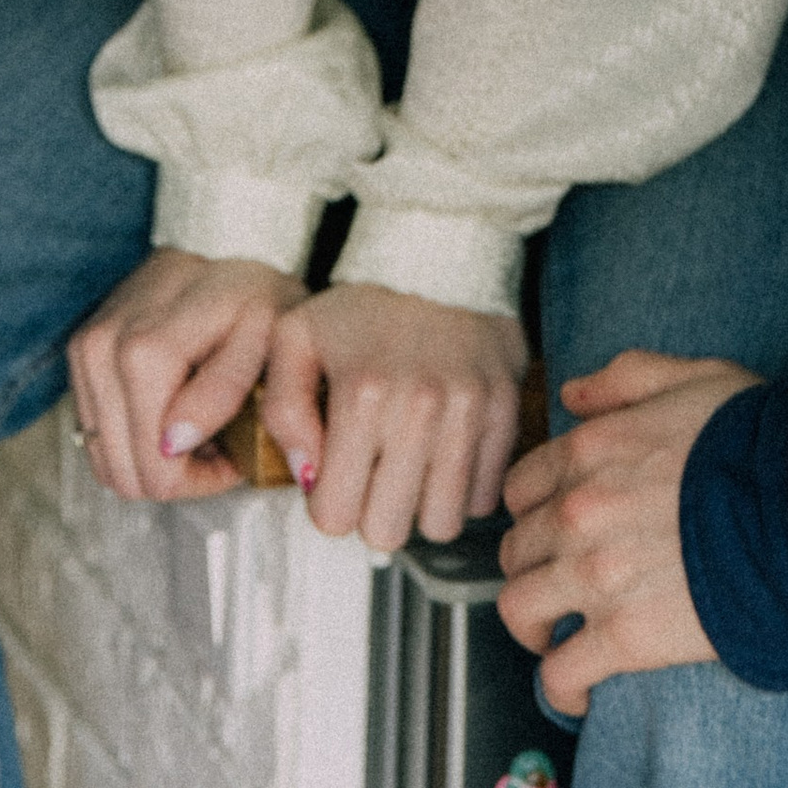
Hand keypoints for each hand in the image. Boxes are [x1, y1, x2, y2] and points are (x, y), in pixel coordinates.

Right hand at [67, 247, 303, 501]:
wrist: (227, 240)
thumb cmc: (255, 294)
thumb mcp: (265, 339)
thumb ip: (222, 391)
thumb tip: (171, 443)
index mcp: (145, 352)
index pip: (156, 471)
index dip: (203, 478)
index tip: (235, 454)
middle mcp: (102, 349)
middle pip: (123, 473)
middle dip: (175, 474)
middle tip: (218, 445)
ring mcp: (85, 349)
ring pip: (103, 460)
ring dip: (150, 458)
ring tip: (197, 428)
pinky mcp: (80, 352)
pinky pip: (94, 434)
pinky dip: (130, 438)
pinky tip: (169, 414)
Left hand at [263, 281, 530, 551]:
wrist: (441, 255)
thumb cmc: (364, 303)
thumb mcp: (295, 338)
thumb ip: (282, 410)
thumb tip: (308, 475)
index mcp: (362, 395)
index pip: (336, 516)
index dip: (329, 503)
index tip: (336, 475)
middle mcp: (419, 409)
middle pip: (389, 532)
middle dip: (374, 510)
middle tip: (373, 473)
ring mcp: (469, 411)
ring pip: (443, 523)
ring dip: (422, 506)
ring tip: (410, 467)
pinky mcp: (505, 410)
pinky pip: (486, 495)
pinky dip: (464, 486)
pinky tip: (444, 452)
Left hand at [496, 350, 757, 715]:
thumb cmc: (755, 440)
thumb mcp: (692, 378)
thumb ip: (625, 379)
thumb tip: (574, 394)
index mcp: (589, 452)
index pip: (521, 488)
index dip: (534, 511)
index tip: (553, 530)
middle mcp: (578, 513)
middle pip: (516, 551)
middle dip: (533, 567)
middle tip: (559, 584)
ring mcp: (595, 576)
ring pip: (520, 610)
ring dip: (534, 627)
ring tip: (557, 638)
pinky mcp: (625, 636)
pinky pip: (561, 673)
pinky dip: (562, 686)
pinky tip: (580, 689)